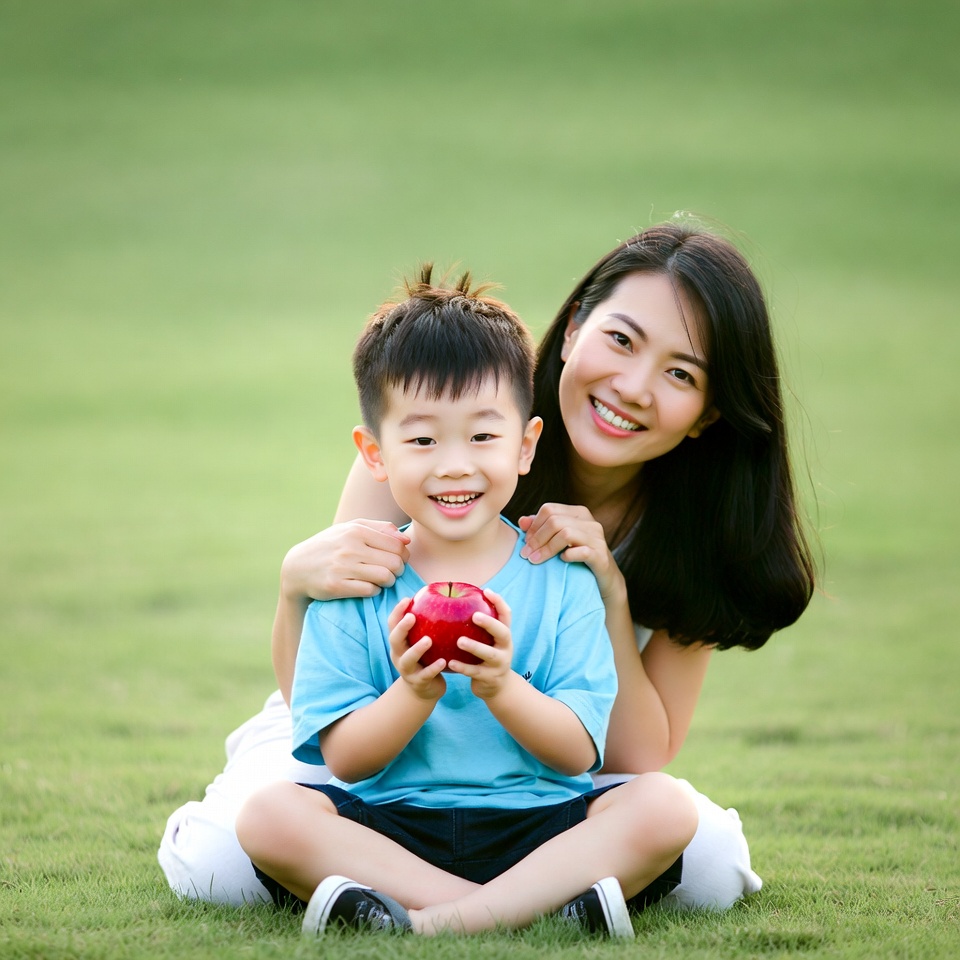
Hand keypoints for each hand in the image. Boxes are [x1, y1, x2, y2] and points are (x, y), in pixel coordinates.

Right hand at [280, 520, 410, 602]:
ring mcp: (343, 567)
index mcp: (357, 531)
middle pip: (395, 562)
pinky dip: (374, 590)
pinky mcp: (336, 586)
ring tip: (381, 580)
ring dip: (388, 581)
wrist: (297, 567)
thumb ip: (380, 528)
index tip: (397, 560)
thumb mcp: (350, 528)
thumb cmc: (330, 545)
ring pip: (385, 577)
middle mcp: (350, 547)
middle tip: (391, 572)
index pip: (397, 545)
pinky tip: (367, 586)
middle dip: (398, 570)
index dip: (403, 555)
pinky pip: (370, 590)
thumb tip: (406, 539)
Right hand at [388, 599, 445, 701]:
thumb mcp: (422, 641)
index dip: (398, 611)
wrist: (424, 690)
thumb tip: (443, 597)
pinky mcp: (418, 683)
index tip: (408, 599)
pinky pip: (425, 675)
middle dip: (401, 628)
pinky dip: (433, 668)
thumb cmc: (426, 658)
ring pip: (407, 659)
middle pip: (394, 640)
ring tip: (428, 640)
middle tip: (412, 617)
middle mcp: (398, 655)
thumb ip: (427, 625)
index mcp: (399, 642)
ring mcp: (407, 670)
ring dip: (417, 649)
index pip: (392, 624)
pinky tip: (443, 662)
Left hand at [447, 589, 513, 699]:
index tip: (486, 591)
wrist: (497, 688)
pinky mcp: (490, 678)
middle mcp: (506, 648)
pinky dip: (463, 667)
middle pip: (503, 632)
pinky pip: (475, 672)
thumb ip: (478, 627)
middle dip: (490, 624)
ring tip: (460, 641)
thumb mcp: (488, 641)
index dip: (498, 602)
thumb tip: (456, 601)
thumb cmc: (486, 657)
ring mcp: (500, 664)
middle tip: (474, 616)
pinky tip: (450, 663)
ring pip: (489, 654)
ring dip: (475, 647)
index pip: (506, 615)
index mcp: (504, 635)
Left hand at [518, 503, 624, 601]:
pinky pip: (582, 551)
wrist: (604, 579)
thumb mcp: (559, 541)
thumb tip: (521, 521)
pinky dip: (568, 555)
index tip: (526, 541)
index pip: (549, 509)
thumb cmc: (578, 558)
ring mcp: (597, 538)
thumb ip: (541, 529)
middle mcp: (589, 522)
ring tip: (535, 560)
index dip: (533, 525)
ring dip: (546, 548)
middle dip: (536, 538)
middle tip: (526, 554)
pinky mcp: (601, 556)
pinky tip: (561, 561)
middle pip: (555, 521)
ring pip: (566, 533)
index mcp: (578, 513)